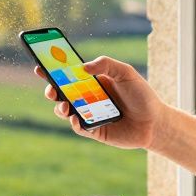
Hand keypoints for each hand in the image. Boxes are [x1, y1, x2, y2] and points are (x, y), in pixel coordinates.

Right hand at [34, 56, 161, 149]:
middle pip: (61, 93)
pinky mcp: (94, 131)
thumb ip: (106, 64)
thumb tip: (82, 67)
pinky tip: (76, 118)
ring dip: (60, 107)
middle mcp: (87, 98)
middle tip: (51, 89)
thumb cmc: (141, 95)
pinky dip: (74, 123)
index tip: (40, 66)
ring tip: (64, 105)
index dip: (52, 70)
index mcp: (92, 82)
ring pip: (65, 111)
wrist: (155, 122)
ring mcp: (89, 114)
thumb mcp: (126, 73)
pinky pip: (78, 127)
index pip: (68, 74)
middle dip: (51, 90)